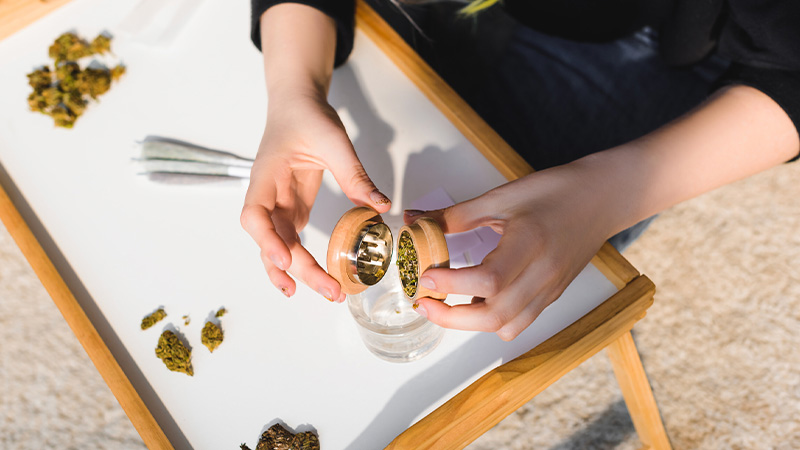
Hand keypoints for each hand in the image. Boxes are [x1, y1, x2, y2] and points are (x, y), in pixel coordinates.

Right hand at [241, 91, 390, 301]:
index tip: (286, 258)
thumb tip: (380, 206)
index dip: (266, 240)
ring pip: (280, 247)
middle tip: (330, 289)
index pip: (254, 214)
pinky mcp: (292, 210)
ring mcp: (278, 206)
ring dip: (299, 272)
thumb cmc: (307, 116)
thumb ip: (355, 175)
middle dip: (297, 268)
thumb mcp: (334, 141)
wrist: (298, 105)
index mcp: (266, 175)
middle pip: (271, 241)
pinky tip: (319, 280)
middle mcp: (267, 196)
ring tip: (328, 292)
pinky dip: (303, 262)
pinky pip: (292, 242)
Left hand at [405, 163, 615, 340]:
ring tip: (444, 305)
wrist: (602, 198)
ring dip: (470, 323)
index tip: (425, 275)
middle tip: (423, 302)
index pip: (488, 280)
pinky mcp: (552, 295)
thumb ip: (456, 215)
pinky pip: (519, 321)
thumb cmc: (557, 191)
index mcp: (530, 244)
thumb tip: (416, 221)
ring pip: (506, 326)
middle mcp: (543, 274)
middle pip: (495, 316)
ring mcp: (550, 290)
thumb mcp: (502, 196)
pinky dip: (492, 320)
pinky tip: (475, 300)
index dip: (451, 284)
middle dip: (451, 317)